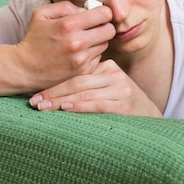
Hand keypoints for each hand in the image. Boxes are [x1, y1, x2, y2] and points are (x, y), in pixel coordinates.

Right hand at [13, 1, 115, 89]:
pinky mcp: (83, 72)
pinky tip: (79, 54)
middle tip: (93, 28)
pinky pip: (98, 58)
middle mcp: (77, 43)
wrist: (24, 68)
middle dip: (103, 26)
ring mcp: (81, 60)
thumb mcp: (42, 14)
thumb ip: (65, 6)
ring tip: (83, 42)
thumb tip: (85, 9)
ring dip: (97, 41)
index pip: (105, 14)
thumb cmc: (34, 38)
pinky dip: (92, 55)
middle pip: (110, 30)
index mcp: (68, 25)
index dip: (102, 12)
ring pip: (105, 44)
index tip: (96, 15)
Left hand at [29, 59, 161, 116]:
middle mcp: (114, 74)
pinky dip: (79, 105)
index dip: (55, 84)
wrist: (150, 117)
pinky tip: (65, 108)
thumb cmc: (121, 104)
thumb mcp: (107, 87)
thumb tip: (52, 91)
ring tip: (43, 108)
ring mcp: (121, 88)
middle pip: (77, 82)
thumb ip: (88, 83)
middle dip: (53, 93)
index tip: (36, 94)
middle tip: (34, 102)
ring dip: (60, 101)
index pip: (76, 73)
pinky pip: (97, 104)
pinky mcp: (124, 104)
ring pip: (84, 92)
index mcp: (108, 66)